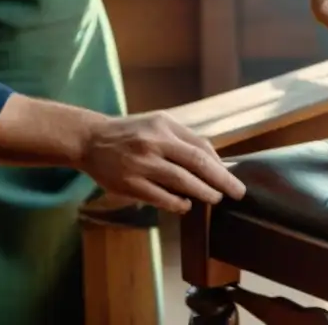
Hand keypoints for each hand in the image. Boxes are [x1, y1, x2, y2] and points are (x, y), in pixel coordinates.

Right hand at [79, 111, 245, 213]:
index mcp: (165, 126)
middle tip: (237, 192)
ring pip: (181, 181)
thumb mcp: (158, 124)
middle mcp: (154, 142)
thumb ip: (182, 140)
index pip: (201, 146)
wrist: (90, 139)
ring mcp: (141, 164)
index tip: (232, 175)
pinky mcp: (128, 183)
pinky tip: (186, 205)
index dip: (219, 163)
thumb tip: (214, 161)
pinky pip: (160, 196)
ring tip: (215, 198)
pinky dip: (177, 203)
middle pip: (197, 162)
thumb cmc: (131, 133)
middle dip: (221, 179)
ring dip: (203, 192)